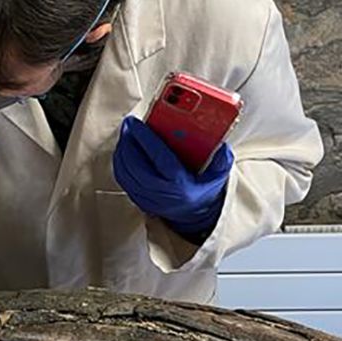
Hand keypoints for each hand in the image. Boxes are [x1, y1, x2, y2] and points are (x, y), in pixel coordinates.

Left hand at [113, 116, 233, 237]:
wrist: (194, 215)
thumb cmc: (203, 191)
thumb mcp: (218, 176)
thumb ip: (221, 160)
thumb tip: (220, 143)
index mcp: (180, 186)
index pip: (160, 159)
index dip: (147, 140)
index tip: (138, 124)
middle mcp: (161, 194)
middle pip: (136, 166)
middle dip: (129, 142)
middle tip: (129, 124)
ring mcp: (148, 198)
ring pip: (126, 173)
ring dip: (122, 151)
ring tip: (126, 133)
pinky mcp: (138, 199)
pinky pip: (123, 180)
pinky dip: (119, 162)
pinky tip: (123, 149)